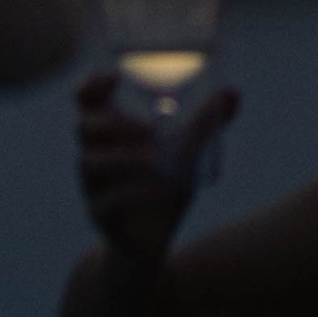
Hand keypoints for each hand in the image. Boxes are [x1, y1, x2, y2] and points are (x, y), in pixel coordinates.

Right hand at [75, 71, 238, 264]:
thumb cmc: (163, 183)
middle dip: (113, 123)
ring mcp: (92, 185)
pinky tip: (165, 189)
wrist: (150, 240)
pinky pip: (108, 201)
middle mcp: (94, 153)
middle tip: (150, 129)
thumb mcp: (187, 151)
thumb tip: (233, 93)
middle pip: (84, 127)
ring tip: (157, 161)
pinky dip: (137, 193)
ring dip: (124, 158)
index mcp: (110, 131)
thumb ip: (206, 123)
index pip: (86, 100)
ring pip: (90, 162)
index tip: (114, 76)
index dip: (91, 85)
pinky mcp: (100, 215)